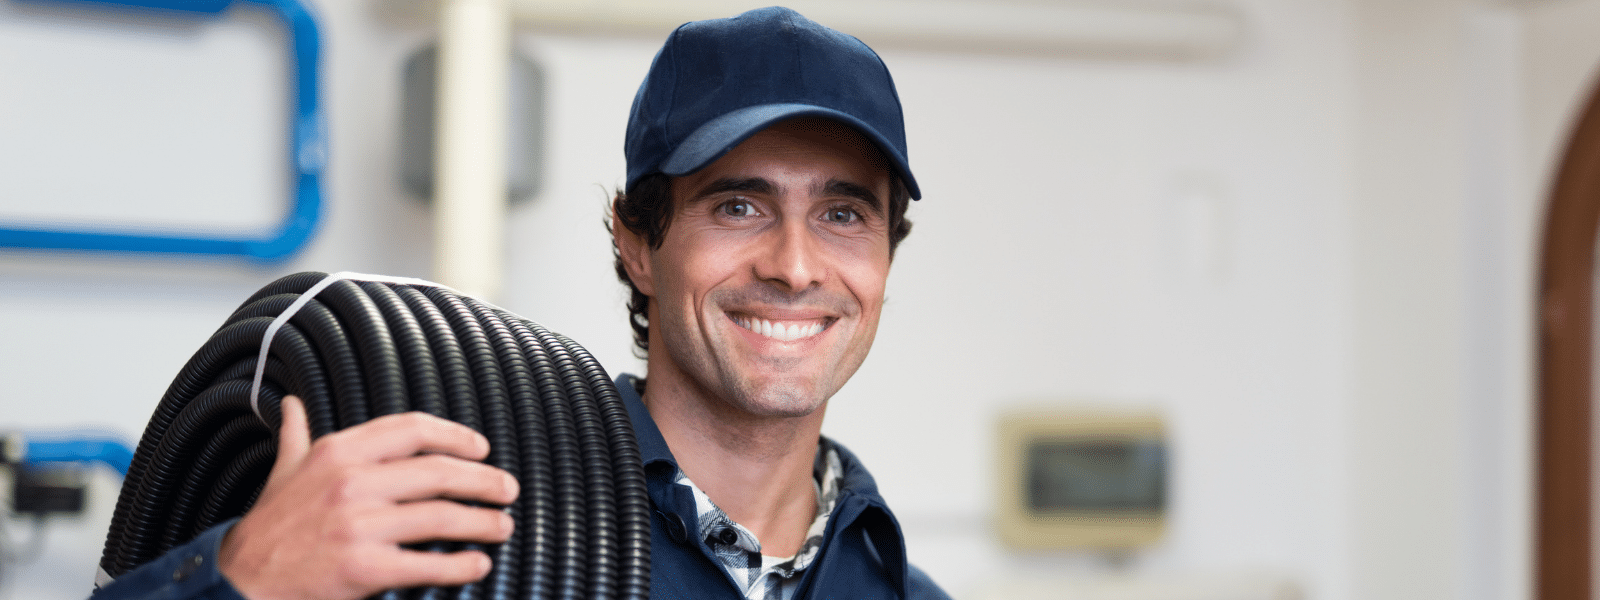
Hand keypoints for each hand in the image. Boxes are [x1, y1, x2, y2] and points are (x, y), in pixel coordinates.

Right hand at [218, 396, 518, 599]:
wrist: (239, 580)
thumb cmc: (270, 526)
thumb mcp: (283, 471)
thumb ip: (297, 436)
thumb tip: (290, 405)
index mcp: (337, 452)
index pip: (412, 429)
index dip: (455, 437)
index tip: (481, 448)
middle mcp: (351, 482)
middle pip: (439, 472)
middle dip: (483, 481)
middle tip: (508, 489)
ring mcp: (358, 525)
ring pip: (441, 517)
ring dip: (482, 522)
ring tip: (502, 526)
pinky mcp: (362, 567)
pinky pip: (427, 564)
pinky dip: (460, 565)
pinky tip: (477, 564)